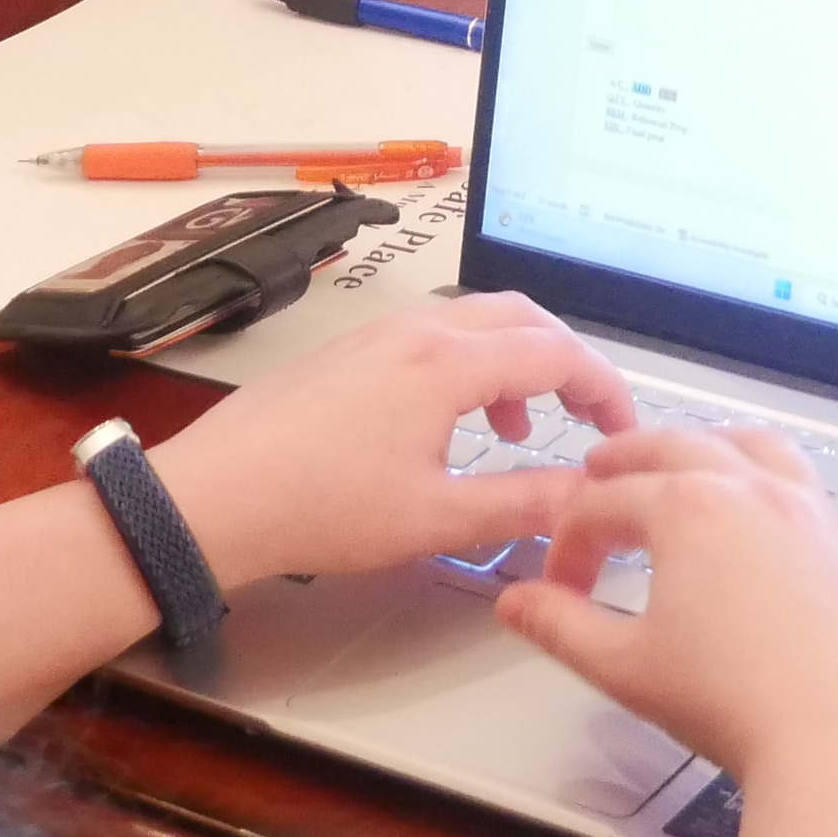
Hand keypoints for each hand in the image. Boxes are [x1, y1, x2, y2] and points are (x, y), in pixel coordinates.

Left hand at [148, 292, 636, 587]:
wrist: (216, 497)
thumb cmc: (321, 508)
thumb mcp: (434, 520)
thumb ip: (520, 504)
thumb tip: (585, 496)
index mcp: (448, 362)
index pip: (558, 352)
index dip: (604, 389)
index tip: (622, 431)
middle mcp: (417, 329)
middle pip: (521, 317)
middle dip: (565, 362)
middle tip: (584, 416)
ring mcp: (377, 333)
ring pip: (473, 322)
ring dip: (512, 364)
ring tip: (514, 431)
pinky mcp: (346, 350)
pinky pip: (430, 335)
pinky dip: (467, 367)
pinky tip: (448, 427)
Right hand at [497, 422, 837, 786]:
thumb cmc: (733, 707)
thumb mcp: (625, 669)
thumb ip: (562, 628)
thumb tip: (515, 602)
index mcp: (687, 511)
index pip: (606, 506)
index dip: (572, 541)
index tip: (559, 585)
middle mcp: (756, 494)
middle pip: (681, 452)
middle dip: (633, 460)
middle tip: (604, 472)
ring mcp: (823, 521)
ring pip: (769, 454)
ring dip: (726, 444)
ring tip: (701, 450)